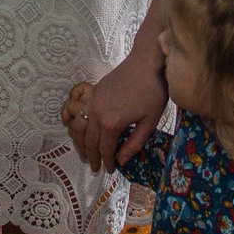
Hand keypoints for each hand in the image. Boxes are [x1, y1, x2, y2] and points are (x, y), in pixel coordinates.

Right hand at [71, 52, 165, 171]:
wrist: (145, 62)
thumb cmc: (153, 91)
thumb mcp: (150, 122)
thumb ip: (134, 144)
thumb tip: (121, 161)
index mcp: (112, 123)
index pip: (105, 150)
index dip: (107, 162)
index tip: (110, 170)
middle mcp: (97, 114)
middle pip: (89, 142)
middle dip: (92, 157)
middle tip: (95, 168)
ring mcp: (92, 102)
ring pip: (80, 129)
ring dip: (81, 144)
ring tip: (86, 154)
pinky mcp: (93, 93)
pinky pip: (80, 115)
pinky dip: (79, 128)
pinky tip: (85, 134)